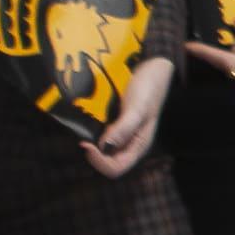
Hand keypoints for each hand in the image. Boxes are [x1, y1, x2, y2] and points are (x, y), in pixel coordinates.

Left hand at [80, 54, 172, 180]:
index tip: (87, 144)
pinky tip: (86, 122)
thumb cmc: (149, 88)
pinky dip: (91, 132)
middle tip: (82, 138)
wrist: (152, 67)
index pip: (116, 168)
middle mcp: (129, 143)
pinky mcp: (115, 122)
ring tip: (82, 131)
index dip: (100, 162)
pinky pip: (100, 134)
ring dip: (91, 144)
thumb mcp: (138, 109)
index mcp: (138, 146)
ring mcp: (121, 133)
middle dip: (93, 154)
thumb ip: (123, 128)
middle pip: (107, 162)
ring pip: (102, 149)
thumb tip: (104, 146)